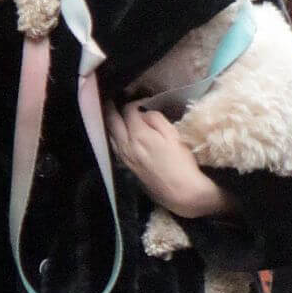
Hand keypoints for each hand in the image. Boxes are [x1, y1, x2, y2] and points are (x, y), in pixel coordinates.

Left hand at [107, 101, 235, 218]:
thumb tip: (143, 112)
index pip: (128, 110)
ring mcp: (125, 158)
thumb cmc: (182, 162)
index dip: (134, 101)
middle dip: (112, 108)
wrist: (181, 192)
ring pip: (110, 135)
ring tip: (114, 115)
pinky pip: (115, 147)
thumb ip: (156, 119)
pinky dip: (114, 137)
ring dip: (111, 122)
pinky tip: (118, 135)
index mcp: (139, 134)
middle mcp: (126, 145)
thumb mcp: (173, 135)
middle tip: (115, 100)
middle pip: (112, 121)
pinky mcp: (127, 168)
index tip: (142, 100)